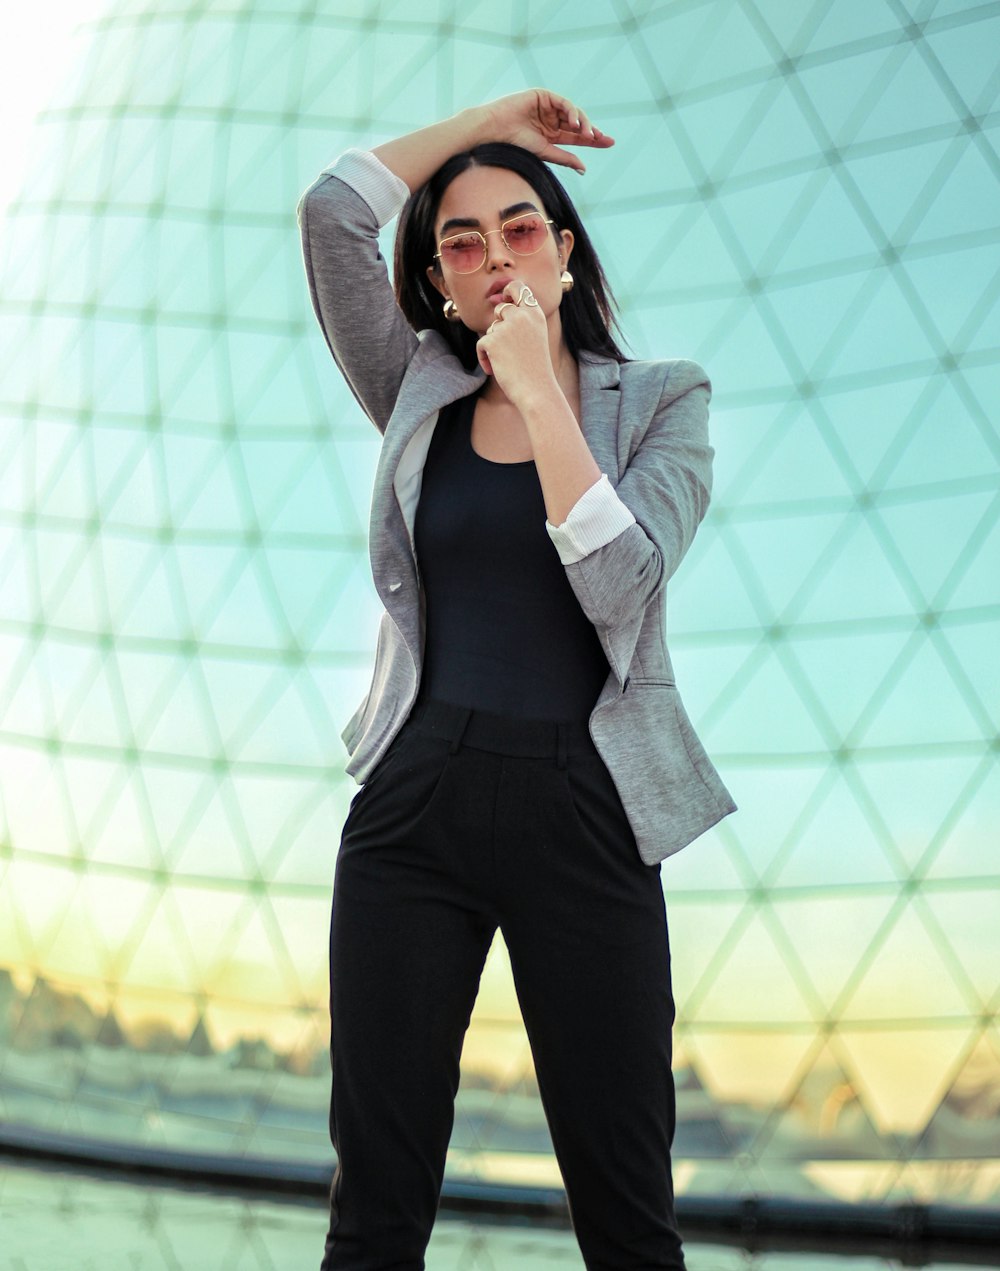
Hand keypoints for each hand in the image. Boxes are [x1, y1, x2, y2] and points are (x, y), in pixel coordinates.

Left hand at [475, 279, 552, 393]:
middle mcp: (522, 315)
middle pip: (500, 308)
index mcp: (535, 313)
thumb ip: (522, 320)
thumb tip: (501, 305)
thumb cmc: (535, 368)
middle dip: (499, 325)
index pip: (518, 288)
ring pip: (491, 328)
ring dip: (493, 344)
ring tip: (505, 362)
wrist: (536, 390)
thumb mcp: (535, 336)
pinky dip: (484, 358)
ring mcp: (507, 327)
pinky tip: (495, 369)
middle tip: (508, 347)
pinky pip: (481, 344)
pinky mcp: (492, 340)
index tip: (505, 299)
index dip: (508, 291)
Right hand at [478, 89, 614, 173]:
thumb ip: (564, 158)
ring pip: (573, 113)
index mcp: (552, 135)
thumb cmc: (515, 144)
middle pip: (579, 124)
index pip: (578, 137)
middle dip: (593, 131)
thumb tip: (584, 169)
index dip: (594, 139)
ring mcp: (547, 107)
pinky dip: (571, 112)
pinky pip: (562, 102)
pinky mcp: (542, 95)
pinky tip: (575, 123)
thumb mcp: (545, 152)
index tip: (610, 142)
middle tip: (604, 139)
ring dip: (583, 123)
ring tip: (588, 135)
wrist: (494, 131)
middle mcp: (552, 120)